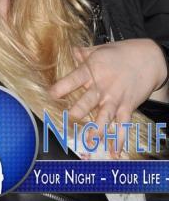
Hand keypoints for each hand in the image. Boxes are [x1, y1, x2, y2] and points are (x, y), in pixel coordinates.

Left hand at [50, 39, 167, 153]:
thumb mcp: (98, 49)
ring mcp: (116, 99)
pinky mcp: (128, 107)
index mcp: (92, 70)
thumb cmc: (120, 52)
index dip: (62, 87)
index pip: (74, 79)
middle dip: (77, 111)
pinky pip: (123, 125)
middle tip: (67, 119)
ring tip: (88, 141)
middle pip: (88, 101)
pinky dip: (119, 139)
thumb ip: (82, 54)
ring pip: (104, 117)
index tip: (51, 94)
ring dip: (96, 130)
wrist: (149, 58)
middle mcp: (103, 87)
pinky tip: (113, 151)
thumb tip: (69, 51)